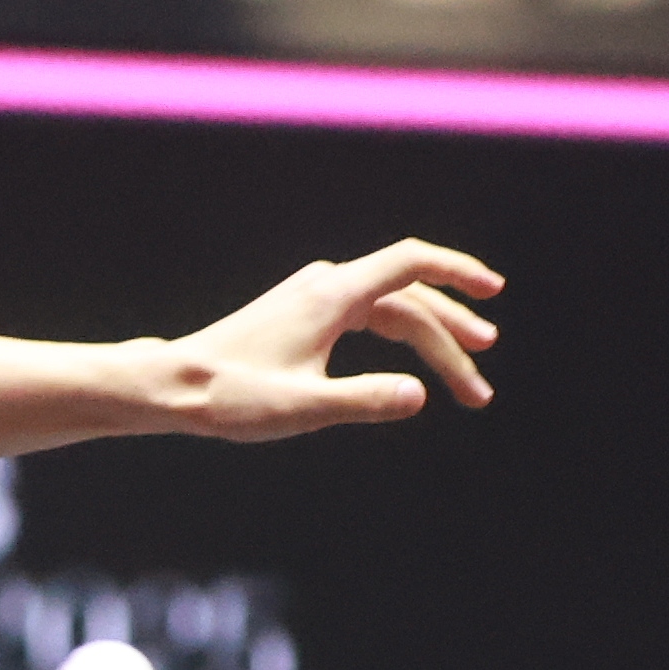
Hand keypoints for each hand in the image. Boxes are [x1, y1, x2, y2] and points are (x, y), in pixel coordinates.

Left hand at [160, 239, 503, 442]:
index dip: (457, 272)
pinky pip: (367, 314)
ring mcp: (312, 297)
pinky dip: (398, 335)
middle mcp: (324, 286)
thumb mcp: (304, 406)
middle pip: (409, 299)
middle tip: (479, 391)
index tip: (494, 291)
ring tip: (464, 381)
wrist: (174, 386)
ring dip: (429, 342)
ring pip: (390, 310)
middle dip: (450, 339)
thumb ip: (364, 400)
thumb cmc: (231, 396)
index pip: (410, 263)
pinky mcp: (303, 314)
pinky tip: (415, 357)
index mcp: (331, 297)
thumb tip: (420, 394)